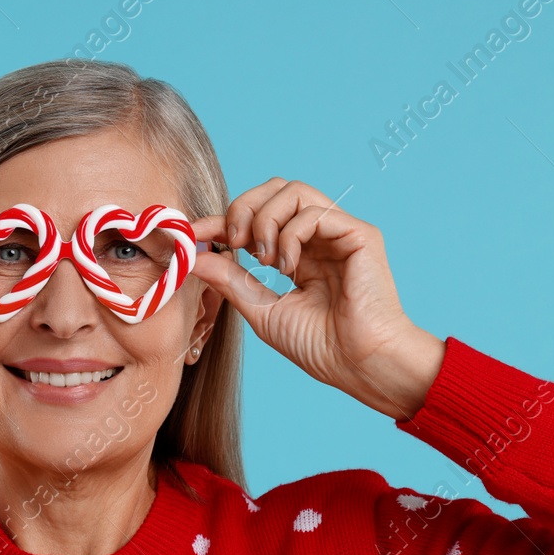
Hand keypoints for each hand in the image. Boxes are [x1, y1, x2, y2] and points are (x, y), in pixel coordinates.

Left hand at [189, 179, 444, 419]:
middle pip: (275, 189)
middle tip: (232, 240)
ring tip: (262, 258)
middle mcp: (319, 238)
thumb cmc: (319, 346)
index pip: (256, 218)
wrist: (358, 365)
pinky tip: (289, 267)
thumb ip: (230, 280)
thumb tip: (193, 256)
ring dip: (265, 219)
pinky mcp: (359, 234)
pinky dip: (291, 235)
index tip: (193, 233)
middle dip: (243, 207)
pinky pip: (315, 212)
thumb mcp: (261, 309)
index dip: (222, 220)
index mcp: (298, 254)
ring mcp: (339, 233)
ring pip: (293, 191)